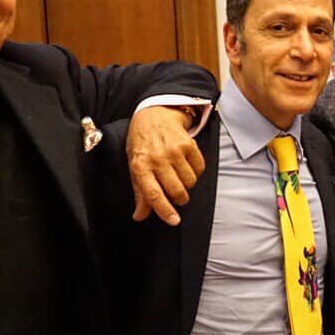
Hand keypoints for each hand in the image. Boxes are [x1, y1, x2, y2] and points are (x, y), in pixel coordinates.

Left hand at [128, 106, 205, 225]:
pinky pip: (199, 169)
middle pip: (176, 190)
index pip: (153, 194)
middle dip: (179, 198)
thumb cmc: (142, 143)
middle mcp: (157, 158)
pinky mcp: (188, 144)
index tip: (174, 220)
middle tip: (177, 195)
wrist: (154, 114)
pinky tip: (186, 165)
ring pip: (189, 182)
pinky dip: (195, 172)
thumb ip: (140, 192)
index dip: (164, 210)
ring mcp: (174, 150)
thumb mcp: (135, 166)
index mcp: (140, 166)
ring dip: (187, 184)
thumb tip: (140, 215)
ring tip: (179, 175)